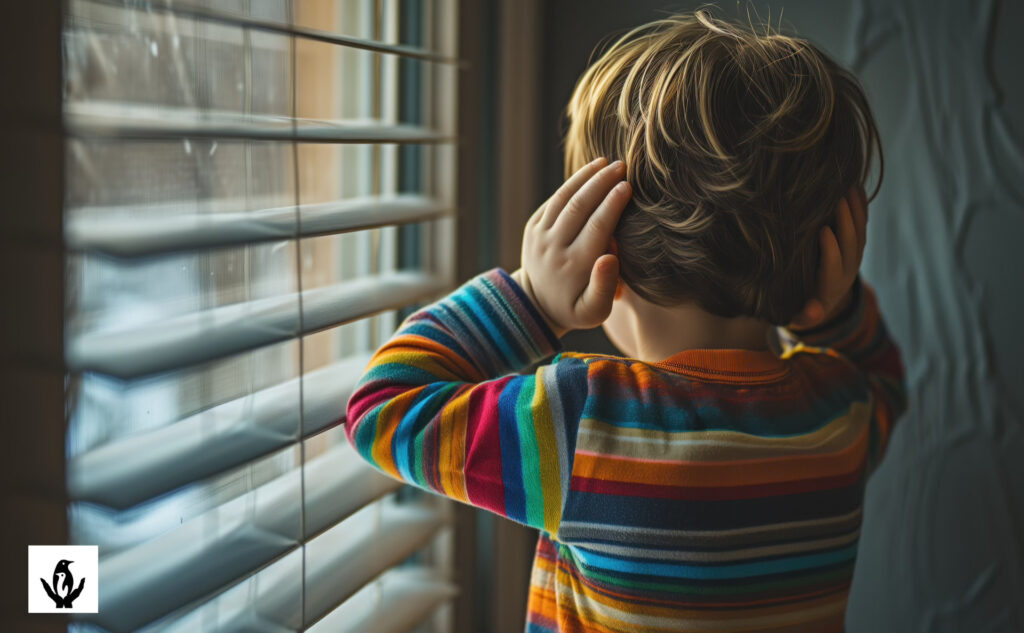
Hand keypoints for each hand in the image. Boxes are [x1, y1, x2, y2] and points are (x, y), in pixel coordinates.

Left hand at [511, 158, 631, 337]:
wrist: (537, 304)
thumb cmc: (576, 307)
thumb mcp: (594, 311)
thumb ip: (605, 287)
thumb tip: (610, 257)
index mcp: (573, 266)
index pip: (597, 227)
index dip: (612, 204)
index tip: (628, 186)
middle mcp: (553, 248)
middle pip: (579, 207)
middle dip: (601, 183)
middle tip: (622, 166)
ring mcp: (539, 236)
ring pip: (563, 199)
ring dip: (585, 177)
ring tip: (606, 162)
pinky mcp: (532, 228)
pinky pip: (553, 201)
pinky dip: (571, 185)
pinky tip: (589, 173)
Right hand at [789, 185, 867, 329]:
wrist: (821, 304)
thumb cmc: (800, 307)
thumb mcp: (800, 317)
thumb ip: (805, 316)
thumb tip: (813, 312)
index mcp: (831, 286)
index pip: (834, 264)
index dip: (831, 248)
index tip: (823, 230)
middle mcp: (847, 270)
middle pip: (851, 244)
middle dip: (846, 221)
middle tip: (836, 199)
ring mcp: (854, 257)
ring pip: (860, 231)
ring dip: (855, 209)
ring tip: (847, 186)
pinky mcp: (856, 247)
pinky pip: (863, 224)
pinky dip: (860, 206)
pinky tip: (855, 186)